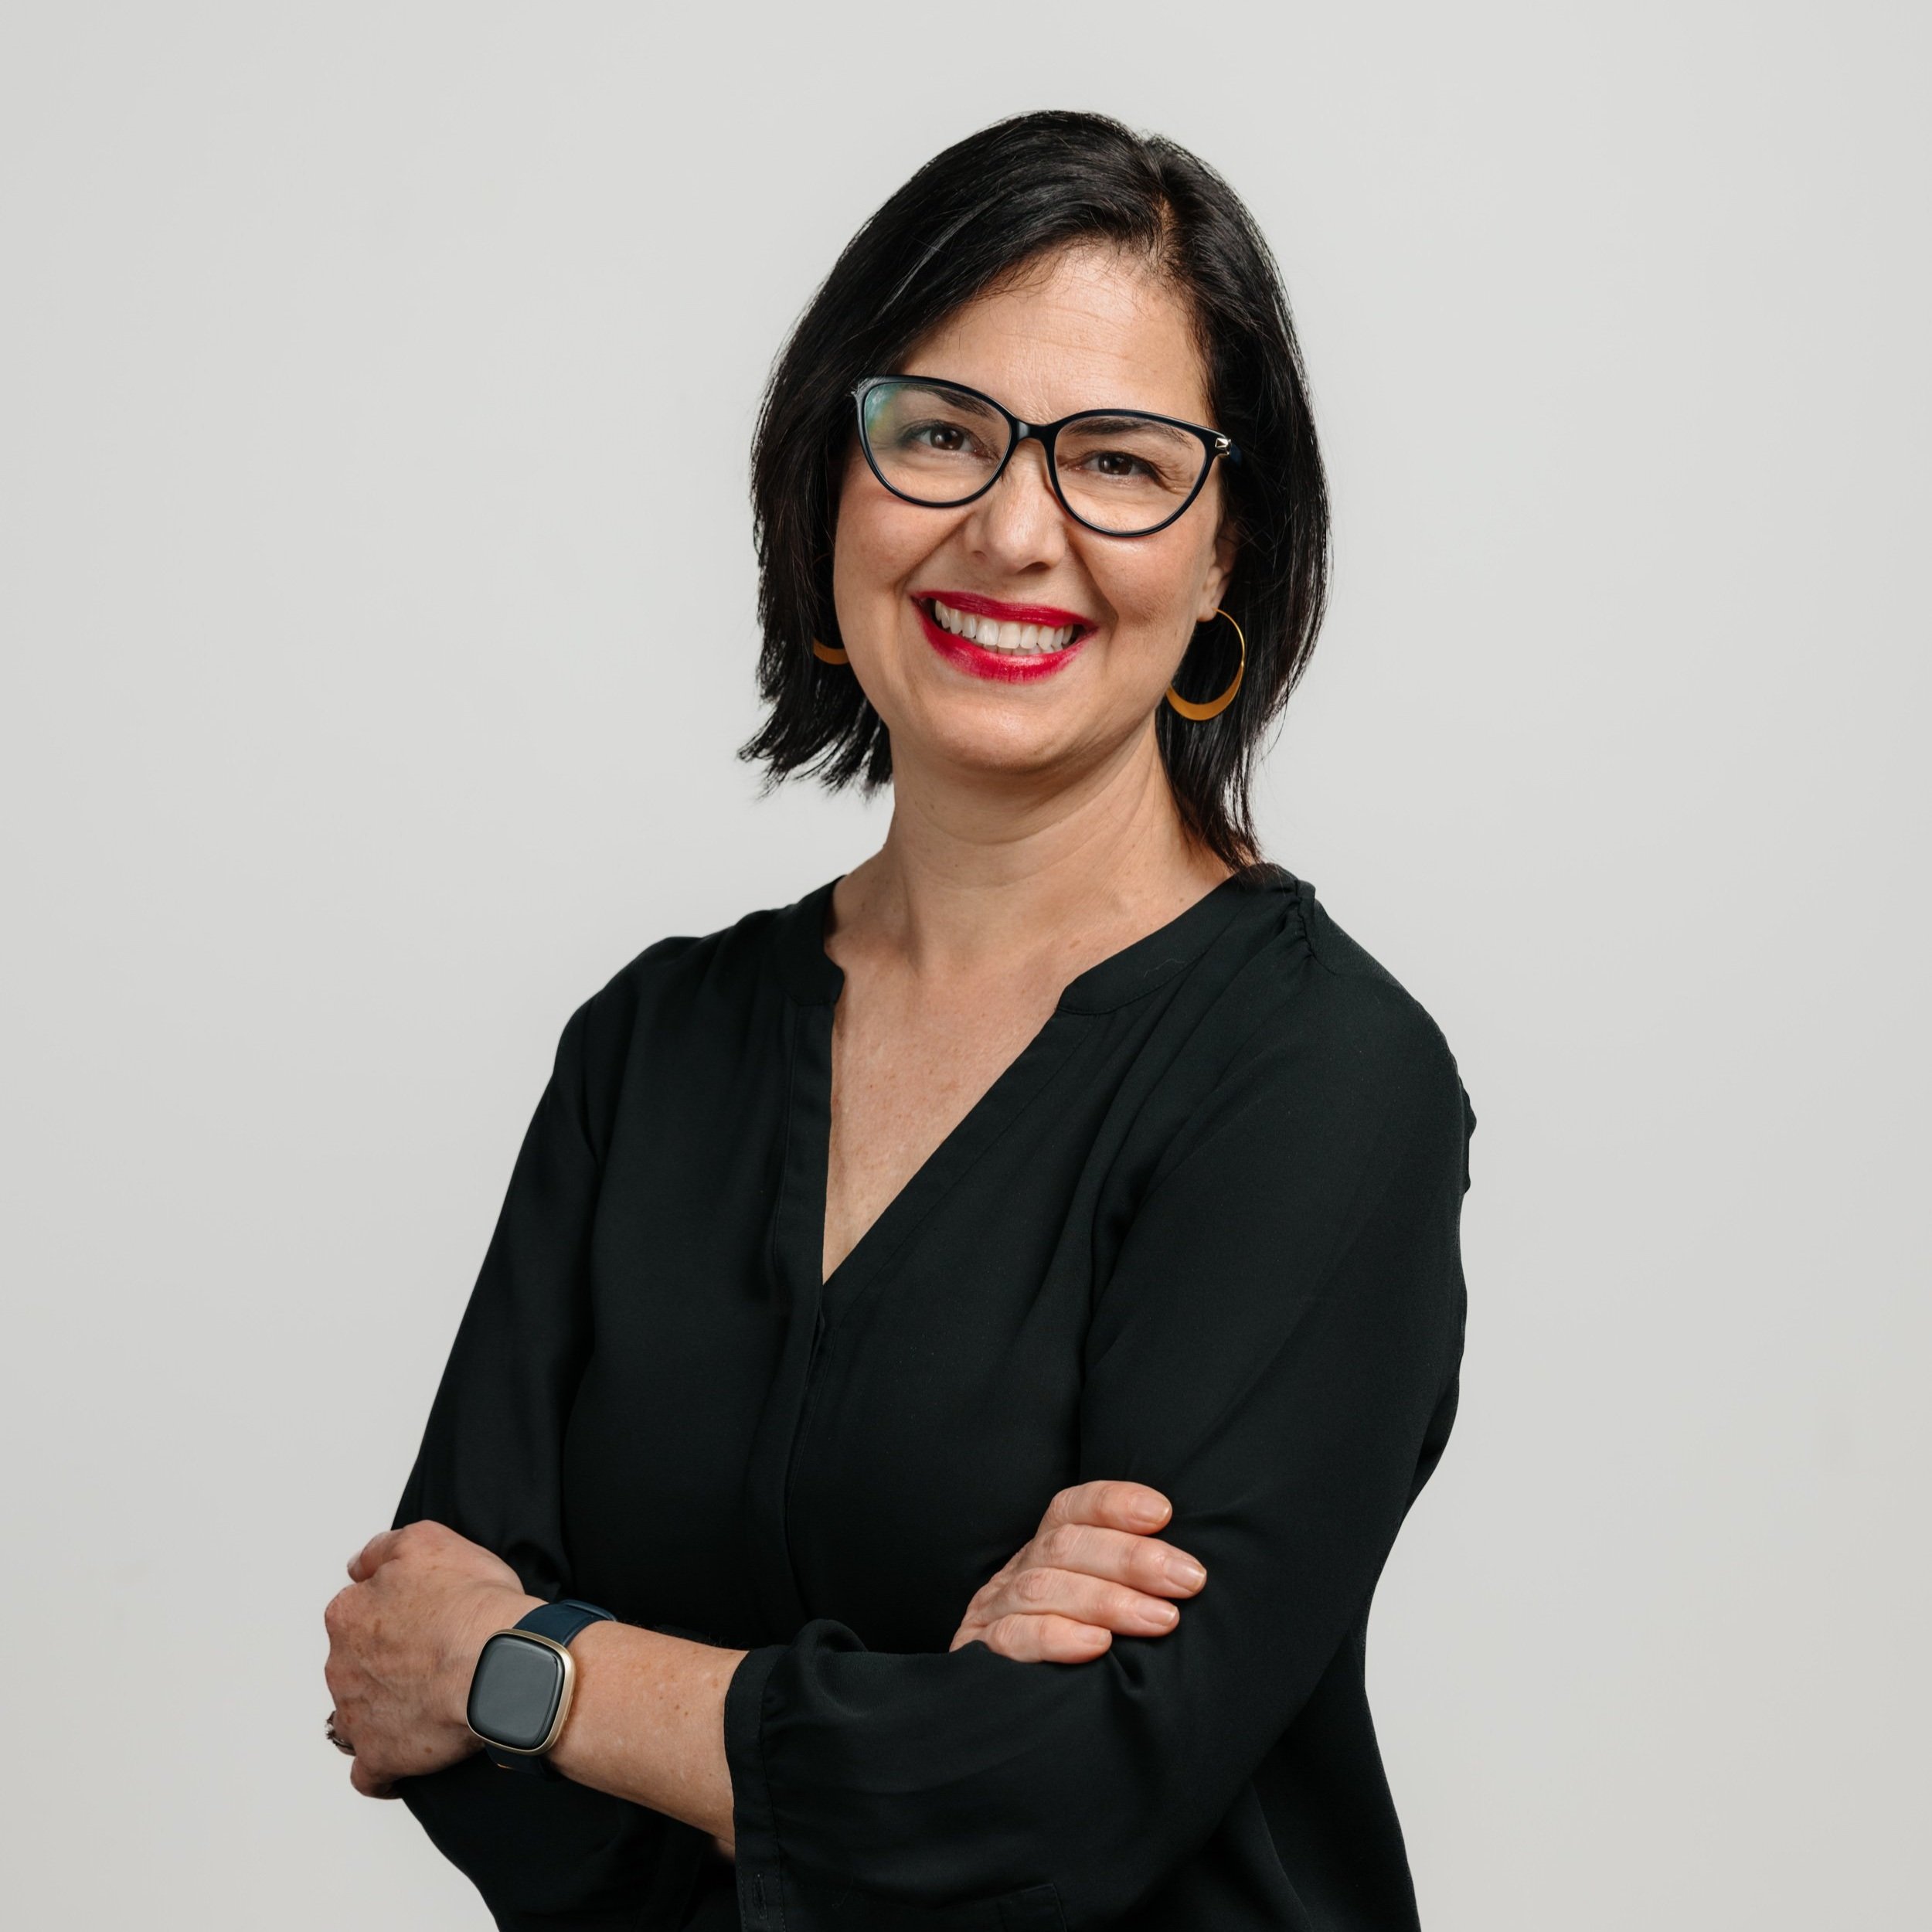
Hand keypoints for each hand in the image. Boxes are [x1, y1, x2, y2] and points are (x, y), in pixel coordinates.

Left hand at [323, 1519, 538, 1797]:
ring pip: (353, 1716)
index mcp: (349, 1614)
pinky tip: (406, 1760)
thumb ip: (382, 1549)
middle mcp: (342, 1665)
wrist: (500, 1663)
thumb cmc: (473, 1604)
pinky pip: (370, 1773)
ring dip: (377, 1712)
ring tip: (418, 1706)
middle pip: (352, 1664)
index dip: (389, 1612)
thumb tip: (358, 1566)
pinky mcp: (379, 1756)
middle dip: (381, 1663)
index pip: (354, 1611)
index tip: (419, 1617)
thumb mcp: (427, 1541)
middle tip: (428, 1658)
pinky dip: (384, 1769)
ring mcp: (357, 1715)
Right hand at [950, 1481, 1207, 1663]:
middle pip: (1066, 1546)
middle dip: (1132, 1559)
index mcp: (1046, 1551)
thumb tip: (1190, 1572)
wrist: (1007, 1727)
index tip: (1163, 1513)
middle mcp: (1018, 1572)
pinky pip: (1013, 1637)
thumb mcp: (1102, 1606)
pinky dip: (1058, 1637)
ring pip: (1043, 1587)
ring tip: (1162, 1619)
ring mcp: (994, 1611)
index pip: (1073, 1509)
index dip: (1115, 1503)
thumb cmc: (1081, 1655)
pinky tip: (1098, 1645)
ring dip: (1108, 1600)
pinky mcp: (980, 1653)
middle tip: (1188, 1580)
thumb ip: (1132, 1585)